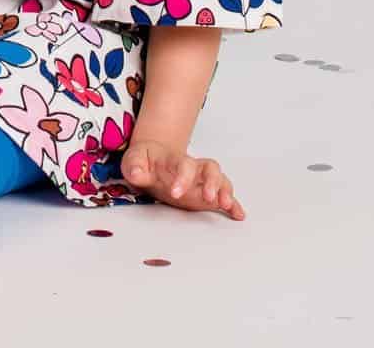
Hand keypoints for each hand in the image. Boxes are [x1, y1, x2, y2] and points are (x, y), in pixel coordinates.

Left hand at [120, 139, 245, 219]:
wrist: (153, 158)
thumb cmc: (145, 160)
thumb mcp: (134, 160)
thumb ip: (134, 166)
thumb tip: (135, 172)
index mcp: (175, 160)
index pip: (184, 165)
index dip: (183, 178)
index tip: (175, 193)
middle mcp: (194, 169)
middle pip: (210, 168)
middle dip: (212, 183)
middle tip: (208, 198)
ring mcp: (202, 180)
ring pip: (221, 180)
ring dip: (225, 192)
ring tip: (226, 205)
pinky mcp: (207, 193)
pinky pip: (224, 196)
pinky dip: (233, 205)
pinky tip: (238, 215)